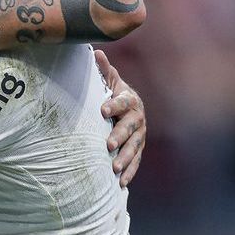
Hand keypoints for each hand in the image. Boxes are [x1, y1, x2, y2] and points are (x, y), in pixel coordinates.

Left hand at [95, 50, 145, 186]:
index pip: (122, 102)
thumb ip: (102, 69)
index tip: (102, 110)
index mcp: (129, 99)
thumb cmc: (111, 92)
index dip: (113, 105)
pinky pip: (136, 161)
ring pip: (134, 147)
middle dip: (119, 136)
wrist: (126, 107)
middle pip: (129, 127)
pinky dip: (129, 172)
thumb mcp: (107, 80)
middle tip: (108, 145)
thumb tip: (94, 52)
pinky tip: (121, 183)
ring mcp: (139, 135)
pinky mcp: (138, 148)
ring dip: (125, 158)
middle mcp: (137, 117)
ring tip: (114, 168)